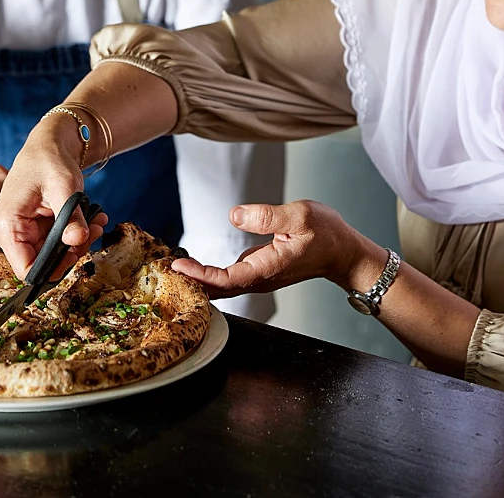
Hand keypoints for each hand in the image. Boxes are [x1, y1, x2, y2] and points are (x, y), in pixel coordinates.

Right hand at [0, 115, 105, 277]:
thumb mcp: (64, 187)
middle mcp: (6, 233)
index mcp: (6, 225)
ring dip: (76, 241)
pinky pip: (52, 243)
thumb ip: (70, 216)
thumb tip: (77, 241)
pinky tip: (89, 219)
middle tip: (94, 231)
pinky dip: (72, 233)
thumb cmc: (50, 161)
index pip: (26, 269)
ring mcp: (16, 233)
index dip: (55, 269)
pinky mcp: (28, 230)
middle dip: (71, 251)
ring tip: (95, 221)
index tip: (79, 250)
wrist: (46, 147)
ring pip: (50, 255)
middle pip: (41, 263)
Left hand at [172, 200, 370, 297]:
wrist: (342, 252)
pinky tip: (193, 266)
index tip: (178, 266)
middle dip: (190, 281)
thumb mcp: (299, 216)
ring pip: (222, 286)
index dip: (200, 275)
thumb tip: (234, 214)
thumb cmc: (325, 233)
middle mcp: (260, 278)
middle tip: (161, 270)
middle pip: (218, 289)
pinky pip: (228, 278)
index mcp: (267, 269)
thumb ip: (266, 216)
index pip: (226, 279)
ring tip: (169, 268)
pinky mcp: (258, 270)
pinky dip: (208, 274)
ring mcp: (258, 276)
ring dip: (197, 279)